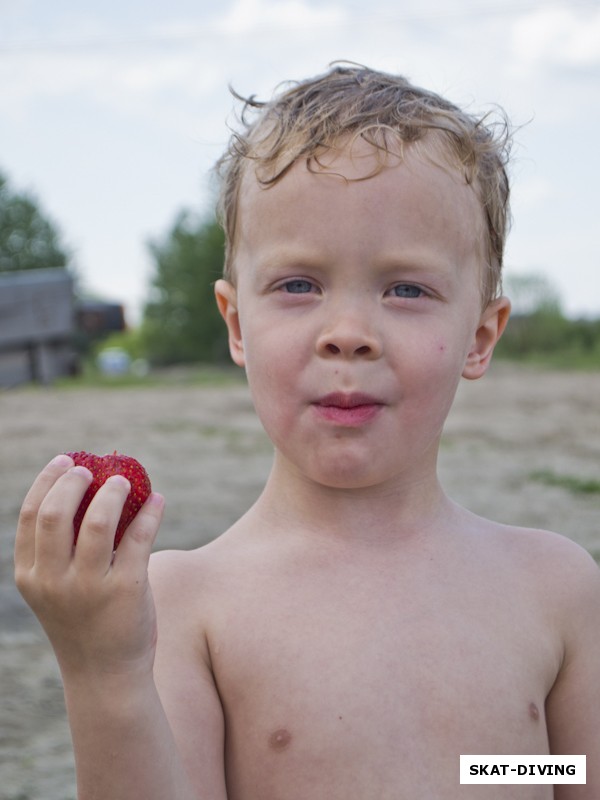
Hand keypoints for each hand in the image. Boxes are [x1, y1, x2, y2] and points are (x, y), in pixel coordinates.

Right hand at [14, 454, 164, 682]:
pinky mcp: (125, 590)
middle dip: (74, 481)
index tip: (65, 461)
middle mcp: (53, 580)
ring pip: (98, 520)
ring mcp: (88, 587)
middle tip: (93, 468)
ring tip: (126, 480)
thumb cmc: (83, 622)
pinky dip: (151, 512)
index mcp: (30, 575)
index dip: (47, 481)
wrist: (106, 676)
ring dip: (114, 491)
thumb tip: (89, 491)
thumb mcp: (57, 588)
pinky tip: (158, 500)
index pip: (29, 515)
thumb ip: (60, 550)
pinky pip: (139, 537)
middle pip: (56, 512)